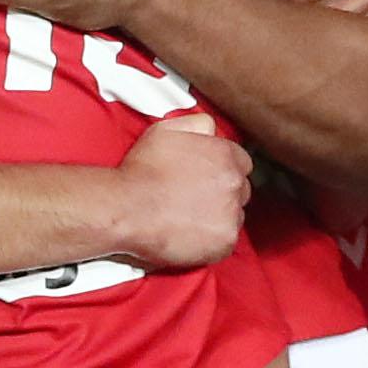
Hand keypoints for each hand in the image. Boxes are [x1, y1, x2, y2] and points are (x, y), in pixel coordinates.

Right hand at [111, 112, 251, 268]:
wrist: (126, 208)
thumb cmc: (141, 171)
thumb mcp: (165, 130)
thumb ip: (196, 124)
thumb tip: (210, 129)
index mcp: (225, 155)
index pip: (241, 162)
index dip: (222, 169)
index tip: (207, 177)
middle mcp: (234, 184)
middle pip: (240, 189)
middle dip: (221, 192)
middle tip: (195, 197)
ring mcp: (231, 215)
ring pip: (234, 216)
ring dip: (217, 216)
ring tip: (188, 216)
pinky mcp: (224, 243)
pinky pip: (226, 241)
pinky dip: (211, 240)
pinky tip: (189, 232)